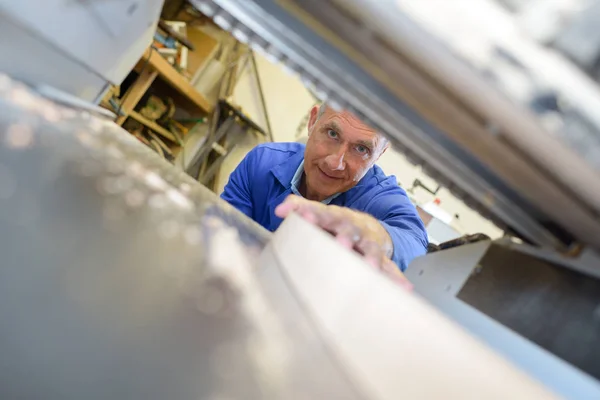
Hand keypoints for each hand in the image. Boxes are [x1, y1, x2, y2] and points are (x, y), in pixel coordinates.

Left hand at [275, 195, 411, 288]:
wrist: (370, 228)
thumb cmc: (338, 223)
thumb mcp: (320, 213)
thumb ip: (299, 208)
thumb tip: (280, 209)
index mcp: (337, 216)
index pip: (324, 212)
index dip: (315, 214)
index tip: (305, 217)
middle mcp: (355, 228)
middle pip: (351, 229)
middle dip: (346, 235)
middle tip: (341, 243)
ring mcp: (369, 243)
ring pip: (371, 250)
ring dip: (371, 258)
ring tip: (370, 267)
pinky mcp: (382, 259)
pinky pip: (390, 269)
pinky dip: (396, 279)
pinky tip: (403, 289)